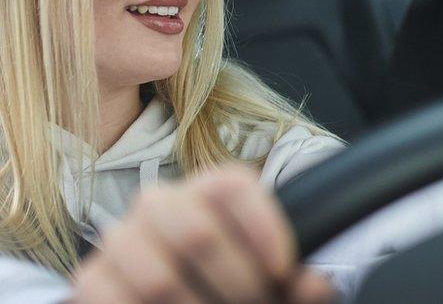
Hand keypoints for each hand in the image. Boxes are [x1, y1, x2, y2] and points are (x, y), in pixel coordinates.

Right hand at [73, 165, 334, 303]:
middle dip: (237, 285)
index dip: (264, 230)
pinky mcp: (91, 280)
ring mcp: (120, 239)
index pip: (232, 186)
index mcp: (210, 191)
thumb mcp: (273, 282)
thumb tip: (316, 285)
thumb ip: (298, 283)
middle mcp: (160, 203)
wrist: (187, 295)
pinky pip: (114, 300)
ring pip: (160, 279)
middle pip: (197, 234)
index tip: (284, 271)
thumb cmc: (233, 285)